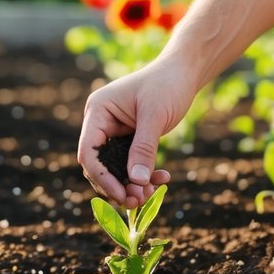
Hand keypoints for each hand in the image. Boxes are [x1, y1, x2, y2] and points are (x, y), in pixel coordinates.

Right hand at [77, 61, 193, 207]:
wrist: (184, 72)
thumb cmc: (167, 84)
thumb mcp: (155, 116)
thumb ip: (143, 148)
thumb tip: (136, 181)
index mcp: (98, 111)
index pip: (88, 151)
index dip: (101, 177)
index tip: (120, 195)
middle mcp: (101, 122)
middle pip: (100, 164)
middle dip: (118, 184)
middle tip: (138, 201)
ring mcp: (115, 131)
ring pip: (116, 167)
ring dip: (132, 184)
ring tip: (150, 194)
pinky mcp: (129, 138)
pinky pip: (131, 163)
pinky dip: (144, 174)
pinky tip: (162, 178)